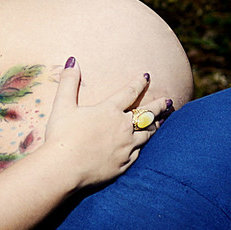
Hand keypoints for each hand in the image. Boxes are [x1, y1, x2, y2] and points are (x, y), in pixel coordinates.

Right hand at [40, 58, 172, 190]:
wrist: (64, 169)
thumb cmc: (61, 136)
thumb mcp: (62, 105)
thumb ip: (68, 82)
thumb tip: (72, 60)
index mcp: (109, 110)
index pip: (130, 92)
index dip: (139, 83)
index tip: (147, 77)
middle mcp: (122, 127)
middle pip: (147, 113)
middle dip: (159, 105)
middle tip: (169, 101)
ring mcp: (126, 147)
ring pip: (148, 134)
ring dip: (156, 125)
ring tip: (162, 122)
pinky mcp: (124, 164)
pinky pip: (139, 153)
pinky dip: (144, 146)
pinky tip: (146, 145)